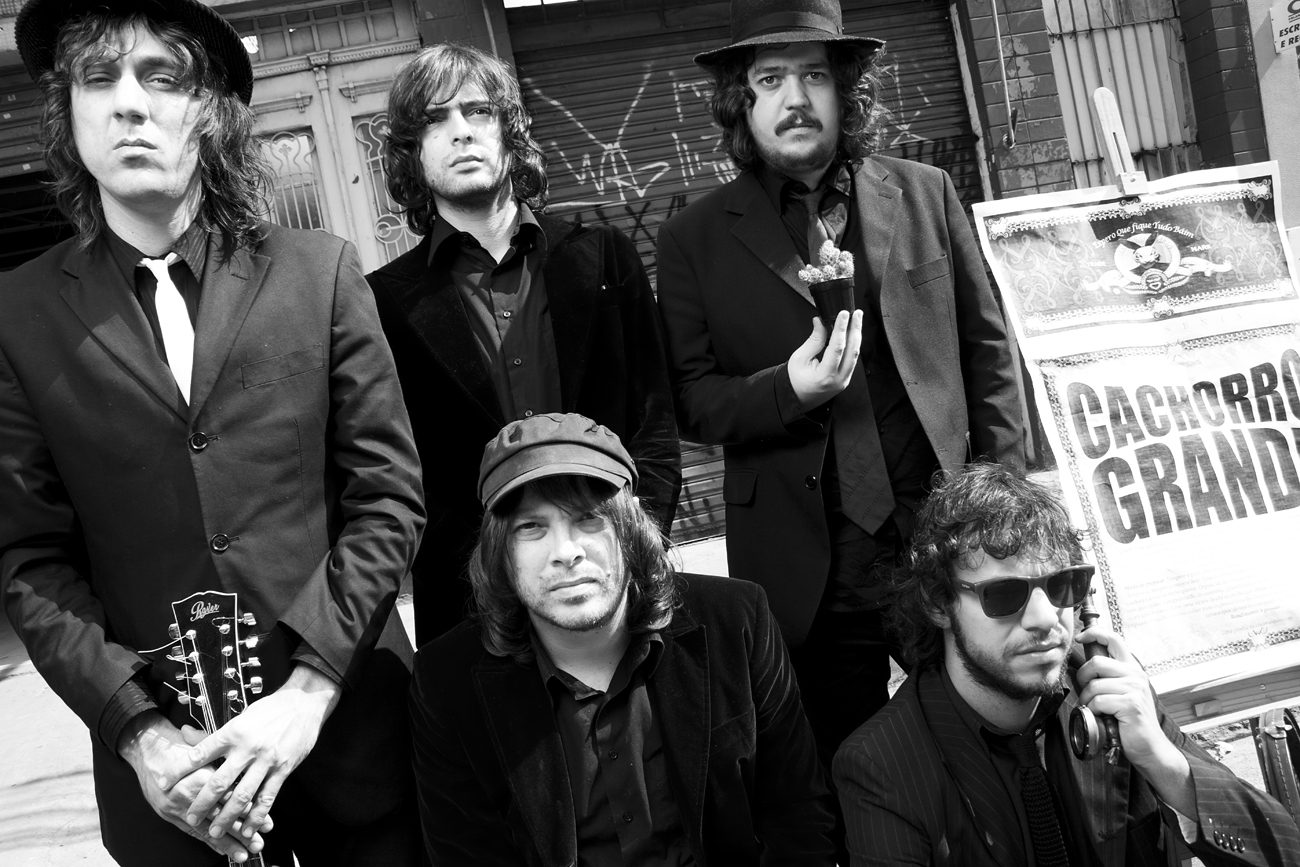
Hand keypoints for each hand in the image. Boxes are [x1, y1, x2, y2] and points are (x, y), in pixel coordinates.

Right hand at [117, 712, 264, 861]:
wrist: (149, 750)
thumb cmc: (181, 745)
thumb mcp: (210, 749)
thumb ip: (230, 762)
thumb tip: (257, 772)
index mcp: (202, 776)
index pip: (232, 799)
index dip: (250, 812)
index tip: (266, 822)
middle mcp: (189, 795)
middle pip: (221, 817)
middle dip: (241, 832)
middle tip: (258, 842)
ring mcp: (178, 807)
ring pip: (207, 828)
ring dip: (226, 843)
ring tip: (244, 852)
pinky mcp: (171, 814)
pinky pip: (192, 831)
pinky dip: (208, 842)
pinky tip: (222, 850)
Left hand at [170, 664, 340, 841]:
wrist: (305, 701)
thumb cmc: (272, 708)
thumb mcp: (242, 716)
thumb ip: (218, 733)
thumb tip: (187, 736)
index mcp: (233, 731)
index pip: (199, 754)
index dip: (179, 771)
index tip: (164, 783)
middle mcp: (247, 748)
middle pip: (219, 782)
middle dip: (202, 803)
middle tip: (190, 818)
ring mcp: (266, 760)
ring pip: (242, 795)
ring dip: (227, 817)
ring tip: (215, 831)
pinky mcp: (283, 769)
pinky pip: (267, 797)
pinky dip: (257, 816)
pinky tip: (250, 828)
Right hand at [788, 312, 862, 410]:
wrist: (795, 399)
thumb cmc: (794, 382)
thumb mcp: (799, 358)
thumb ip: (814, 340)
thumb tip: (820, 323)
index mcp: (825, 375)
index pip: (838, 347)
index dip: (841, 328)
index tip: (844, 314)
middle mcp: (838, 379)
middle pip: (852, 350)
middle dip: (855, 329)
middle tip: (857, 314)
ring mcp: (844, 380)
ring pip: (855, 355)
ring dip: (856, 336)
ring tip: (857, 321)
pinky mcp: (845, 379)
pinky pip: (852, 360)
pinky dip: (853, 345)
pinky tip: (852, 335)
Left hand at [1075, 627, 1194, 816]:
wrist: (1149, 747)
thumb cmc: (1129, 721)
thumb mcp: (1120, 693)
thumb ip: (1107, 677)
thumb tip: (1078, 668)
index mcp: (1132, 669)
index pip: (1114, 638)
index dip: (1094, 633)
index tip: (1080, 638)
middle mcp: (1135, 675)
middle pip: (1097, 662)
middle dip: (1083, 678)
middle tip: (1086, 692)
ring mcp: (1134, 689)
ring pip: (1094, 685)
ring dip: (1087, 699)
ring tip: (1095, 709)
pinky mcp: (1130, 705)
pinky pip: (1099, 701)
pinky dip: (1093, 710)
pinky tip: (1102, 717)